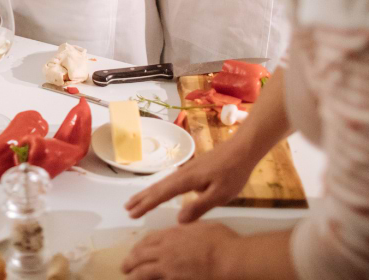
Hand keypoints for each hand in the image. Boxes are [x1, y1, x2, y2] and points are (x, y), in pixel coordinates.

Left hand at [122, 222, 237, 278]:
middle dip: (130, 260)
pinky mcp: (174, 279)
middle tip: (125, 266)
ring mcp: (168, 267)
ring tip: (129, 276)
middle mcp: (165, 250)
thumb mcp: (202, 227)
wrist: (229, 259)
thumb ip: (189, 227)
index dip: (140, 246)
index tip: (137, 250)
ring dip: (134, 273)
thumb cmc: (221, 240)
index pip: (149, 239)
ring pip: (143, 271)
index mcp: (172, 234)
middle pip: (140, 254)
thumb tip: (184, 226)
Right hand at [125, 135, 259, 223]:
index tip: (132, 213)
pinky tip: (162, 191)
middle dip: (142, 198)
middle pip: (157, 187)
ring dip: (149, 192)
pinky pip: (171, 181)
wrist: (242, 149)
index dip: (146, 205)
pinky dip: (160, 188)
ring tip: (137, 201)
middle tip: (126, 208)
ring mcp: (186, 170)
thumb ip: (199, 207)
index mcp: (186, 181)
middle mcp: (182, 174)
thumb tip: (178, 219)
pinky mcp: (193, 169)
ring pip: (163, 183)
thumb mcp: (220, 195)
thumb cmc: (233, 173)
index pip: (161, 195)